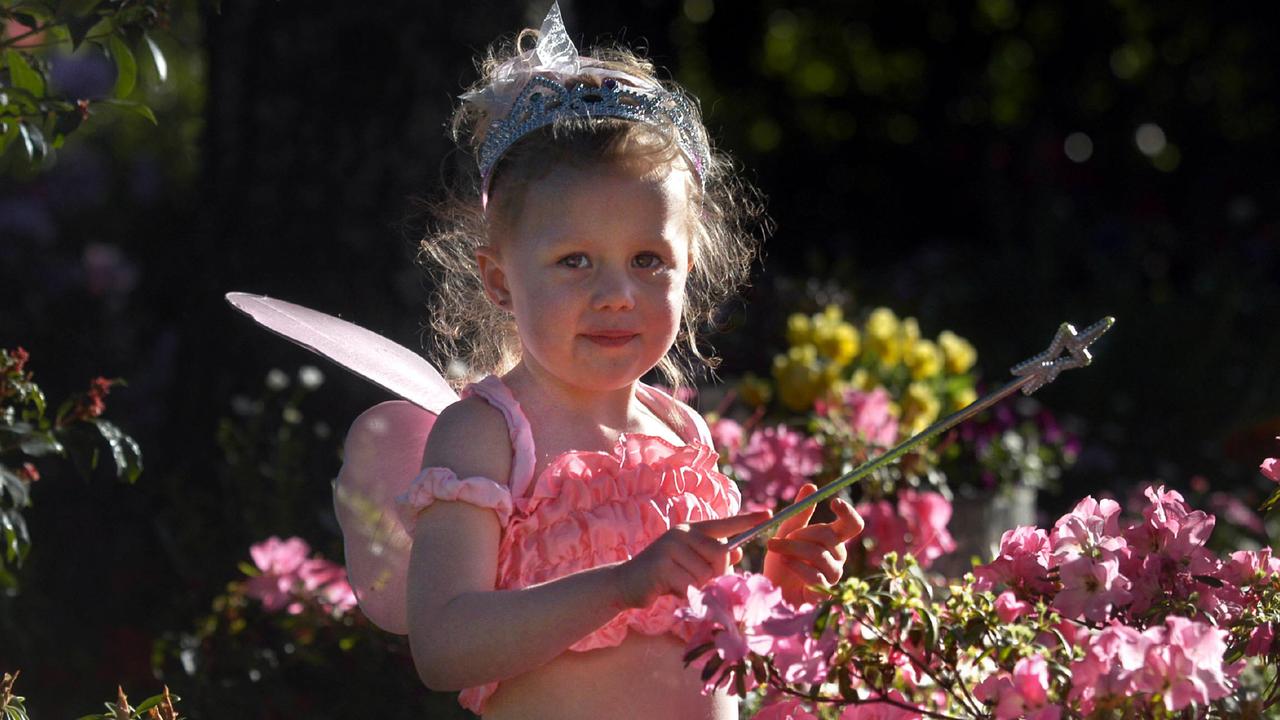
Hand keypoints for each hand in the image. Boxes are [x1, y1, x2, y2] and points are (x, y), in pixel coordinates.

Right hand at [613, 510, 772, 609]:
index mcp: (692, 530)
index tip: (769, 513)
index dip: (747, 520)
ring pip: (706, 575)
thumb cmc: (664, 575)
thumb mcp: (690, 564)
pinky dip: (684, 594)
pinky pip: (690, 586)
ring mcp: (671, 547)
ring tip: (678, 583)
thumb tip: (736, 554)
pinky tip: (669, 589)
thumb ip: (712, 558)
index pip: (724, 523)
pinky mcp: (662, 565)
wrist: (626, 583)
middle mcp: (682, 533)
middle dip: (714, 575)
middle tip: (696, 581)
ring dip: (697, 587)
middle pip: (720, 556)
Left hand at [763, 483, 863, 604]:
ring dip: (793, 549)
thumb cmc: (782, 558)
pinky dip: (796, 566)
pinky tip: (784, 562)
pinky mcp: (824, 593)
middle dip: (803, 533)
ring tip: (776, 548)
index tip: (833, 502)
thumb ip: (800, 511)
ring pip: (819, 555)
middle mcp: (838, 557)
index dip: (848, 513)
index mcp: (833, 540)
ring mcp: (833, 576)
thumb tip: (812, 485)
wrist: (771, 588)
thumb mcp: (787, 531)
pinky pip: (814, 576)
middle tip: (784, 536)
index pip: (853, 525)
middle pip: (830, 537)